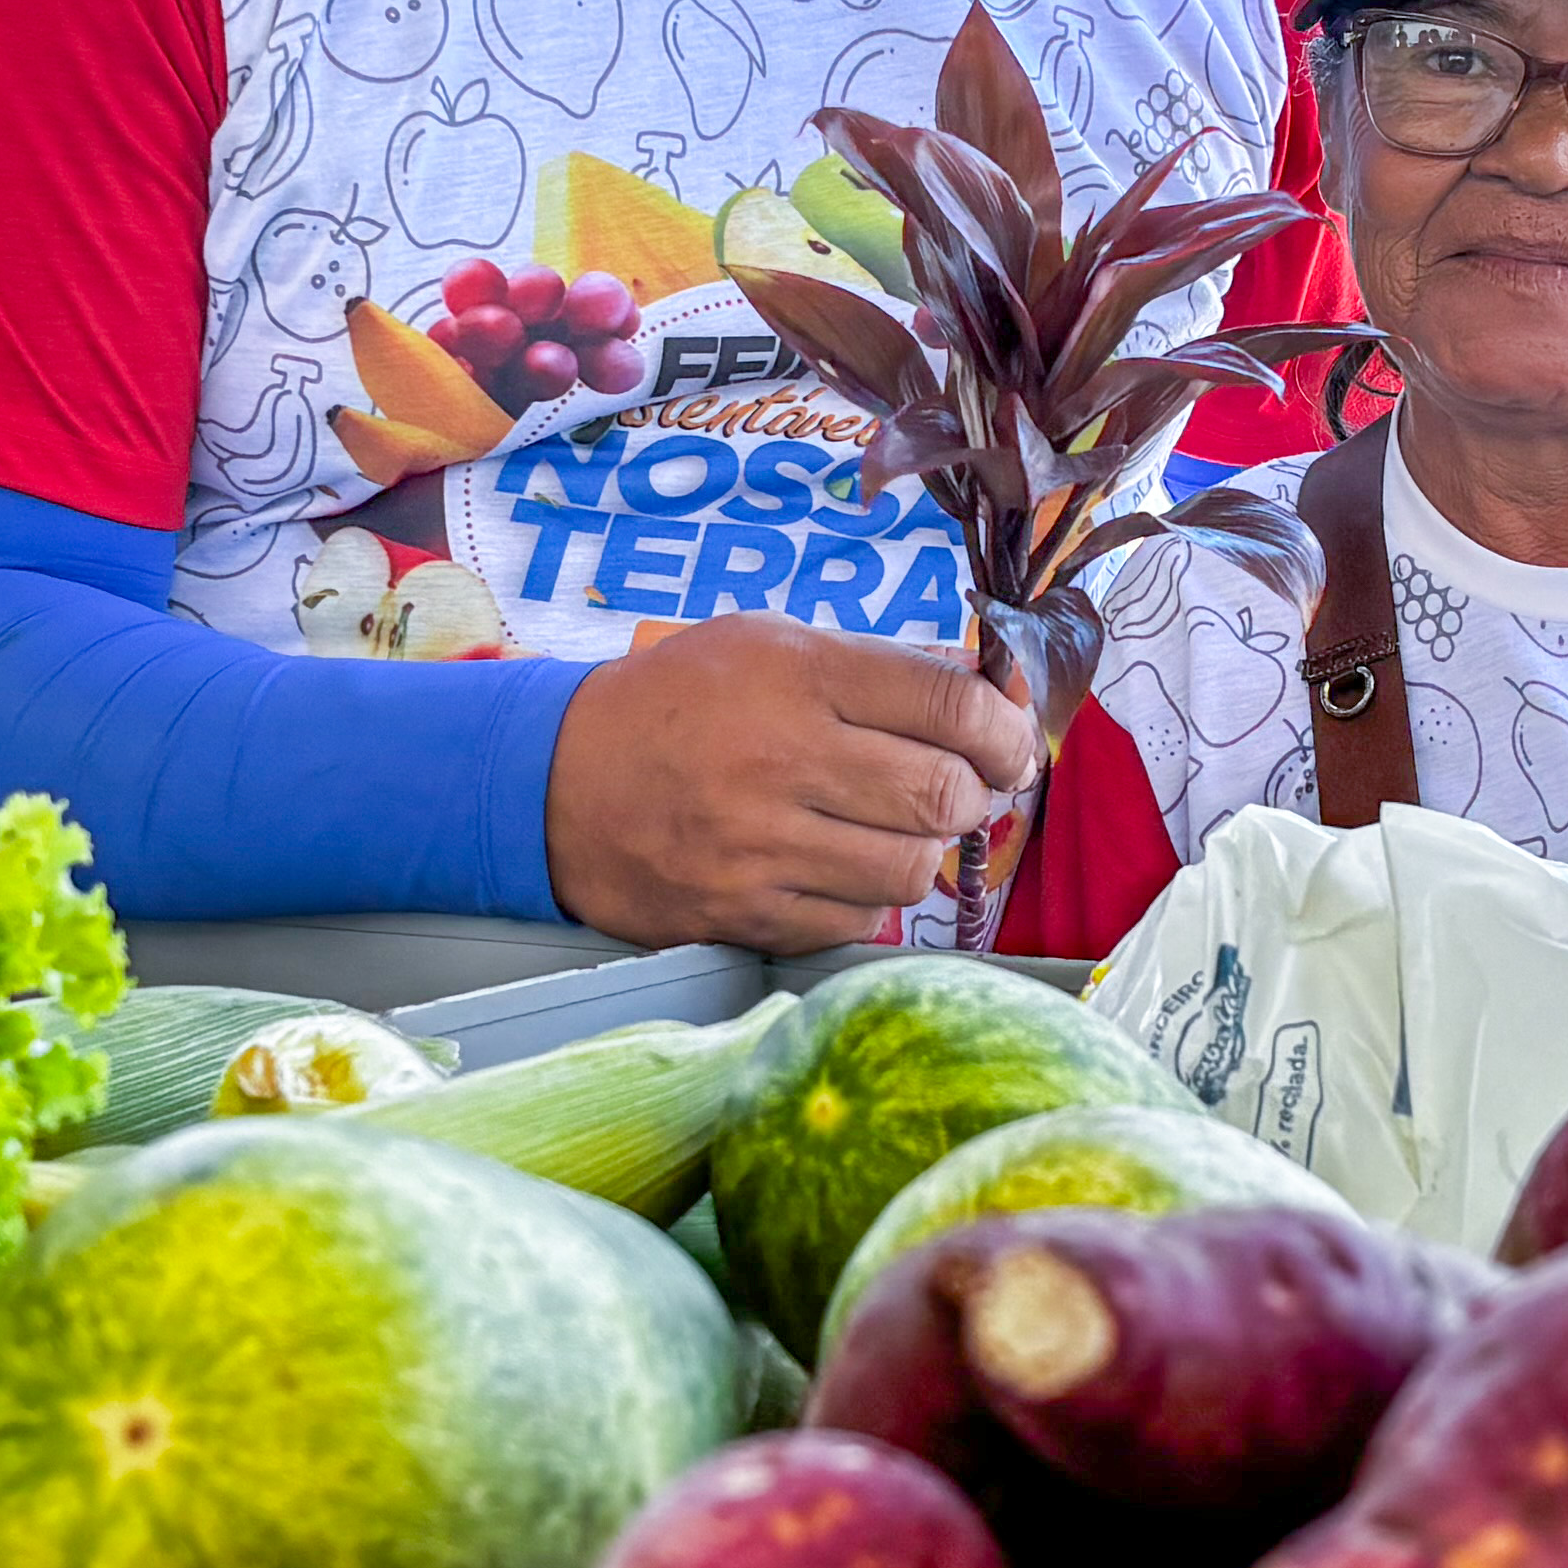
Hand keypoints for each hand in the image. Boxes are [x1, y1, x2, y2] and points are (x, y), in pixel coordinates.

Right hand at [542, 617, 1041, 951]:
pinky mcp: (742, 913)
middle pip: (943, 795)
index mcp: (795, 673)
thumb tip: (984, 702)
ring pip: (909, 870)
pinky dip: (868, 900)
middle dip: (977, 796)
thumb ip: (871, 669)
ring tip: (899, 831)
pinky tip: (844, 869)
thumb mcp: (766, 645)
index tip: (1011, 745)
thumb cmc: (677, 702)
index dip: (1004, 730)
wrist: (555, 781)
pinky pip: (854, 921)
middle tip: (967, 791)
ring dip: (923, 853)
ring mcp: (760, 845)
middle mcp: (781, 758)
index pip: (945, 701)